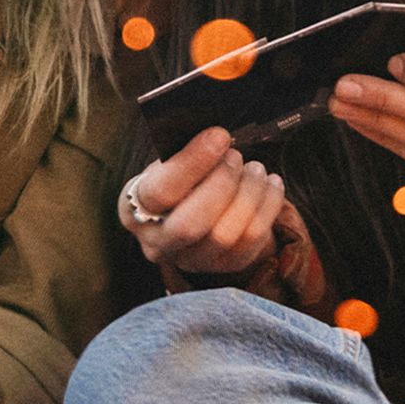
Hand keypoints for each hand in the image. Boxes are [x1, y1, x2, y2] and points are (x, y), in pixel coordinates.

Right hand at [119, 127, 285, 273]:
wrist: (186, 209)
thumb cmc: (175, 179)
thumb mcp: (167, 162)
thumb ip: (184, 152)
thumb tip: (217, 137)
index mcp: (134, 208)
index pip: (161, 191)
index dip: (193, 162)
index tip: (219, 137)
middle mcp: (157, 242)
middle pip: (191, 224)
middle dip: (222, 184)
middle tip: (235, 156)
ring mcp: (190, 259)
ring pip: (225, 235)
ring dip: (249, 195)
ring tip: (255, 168)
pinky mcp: (223, 266)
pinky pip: (251, 241)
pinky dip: (268, 207)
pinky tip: (270, 184)